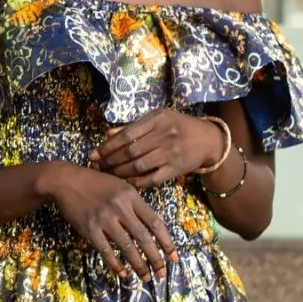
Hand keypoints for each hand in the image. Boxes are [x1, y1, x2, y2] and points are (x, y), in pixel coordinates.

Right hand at [42, 163, 176, 279]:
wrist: (65, 180)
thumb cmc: (95, 182)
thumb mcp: (120, 186)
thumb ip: (135, 204)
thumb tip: (152, 227)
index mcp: (132, 196)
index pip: (155, 222)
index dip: (167, 242)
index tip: (174, 257)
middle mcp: (121, 207)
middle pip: (144, 237)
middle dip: (155, 258)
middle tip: (161, 274)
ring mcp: (105, 219)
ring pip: (127, 247)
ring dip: (138, 265)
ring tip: (145, 277)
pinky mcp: (89, 228)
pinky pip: (106, 250)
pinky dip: (116, 264)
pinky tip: (123, 273)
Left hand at [90, 109, 224, 188]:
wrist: (208, 140)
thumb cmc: (179, 127)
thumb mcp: (158, 119)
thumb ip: (133, 127)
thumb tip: (107, 134)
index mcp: (157, 119)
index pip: (126, 134)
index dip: (108, 146)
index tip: (94, 154)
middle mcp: (164, 135)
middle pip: (130, 151)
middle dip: (110, 160)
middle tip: (98, 167)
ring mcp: (171, 153)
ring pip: (138, 165)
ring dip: (119, 172)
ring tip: (108, 175)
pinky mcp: (176, 169)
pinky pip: (152, 179)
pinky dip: (136, 182)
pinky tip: (125, 182)